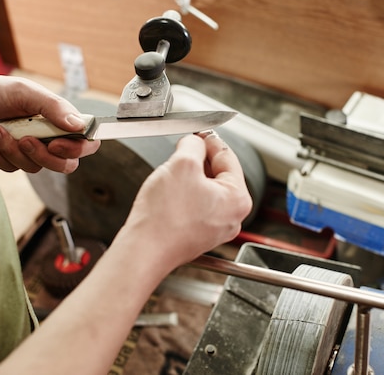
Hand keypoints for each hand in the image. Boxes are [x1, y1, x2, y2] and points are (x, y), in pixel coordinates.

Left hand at [0, 66, 99, 172]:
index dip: (78, 149)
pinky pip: (10, 168)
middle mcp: (48, 137)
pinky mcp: (7, 159)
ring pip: (34, 168)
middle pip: (65, 164)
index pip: (85, 142)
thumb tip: (80, 126)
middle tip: (24, 139)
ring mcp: (28, 151)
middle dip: (42, 156)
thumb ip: (54, 108)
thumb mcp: (25, 93)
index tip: (56, 144)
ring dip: (11, 149)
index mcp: (59, 119)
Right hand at [117, 131, 252, 269]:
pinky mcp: (198, 236)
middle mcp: (232, 217)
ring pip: (205, 191)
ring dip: (189, 178)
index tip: (198, 133)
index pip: (228, 157)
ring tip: (170, 177)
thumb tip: (195, 142)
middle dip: (198, 161)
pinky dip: (183, 196)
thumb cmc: (165, 217)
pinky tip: (168, 195)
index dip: (209, 141)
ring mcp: (215, 229)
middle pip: (218, 175)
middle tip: (180, 152)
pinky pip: (195, 207)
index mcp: (238, 199)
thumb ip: (193, 145)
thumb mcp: (181, 163)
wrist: (144, 250)